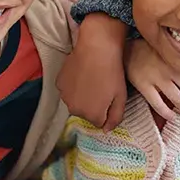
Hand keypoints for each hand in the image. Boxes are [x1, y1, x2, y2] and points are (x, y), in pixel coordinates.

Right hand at [56, 14, 128, 131]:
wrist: (97, 48)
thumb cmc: (113, 73)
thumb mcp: (121, 97)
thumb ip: (115, 118)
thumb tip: (106, 130)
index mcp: (92, 116)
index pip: (99, 122)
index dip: (105, 110)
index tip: (109, 97)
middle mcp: (75, 110)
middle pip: (85, 113)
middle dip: (93, 105)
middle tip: (101, 87)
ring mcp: (64, 96)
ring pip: (75, 102)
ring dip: (81, 96)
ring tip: (91, 79)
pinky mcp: (59, 83)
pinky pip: (67, 90)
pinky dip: (73, 85)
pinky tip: (81, 74)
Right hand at [125, 39, 179, 119]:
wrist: (129, 51)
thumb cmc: (153, 53)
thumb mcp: (172, 54)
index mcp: (178, 59)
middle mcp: (170, 68)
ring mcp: (156, 77)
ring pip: (177, 99)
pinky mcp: (144, 85)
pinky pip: (158, 104)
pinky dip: (167, 113)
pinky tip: (171, 116)